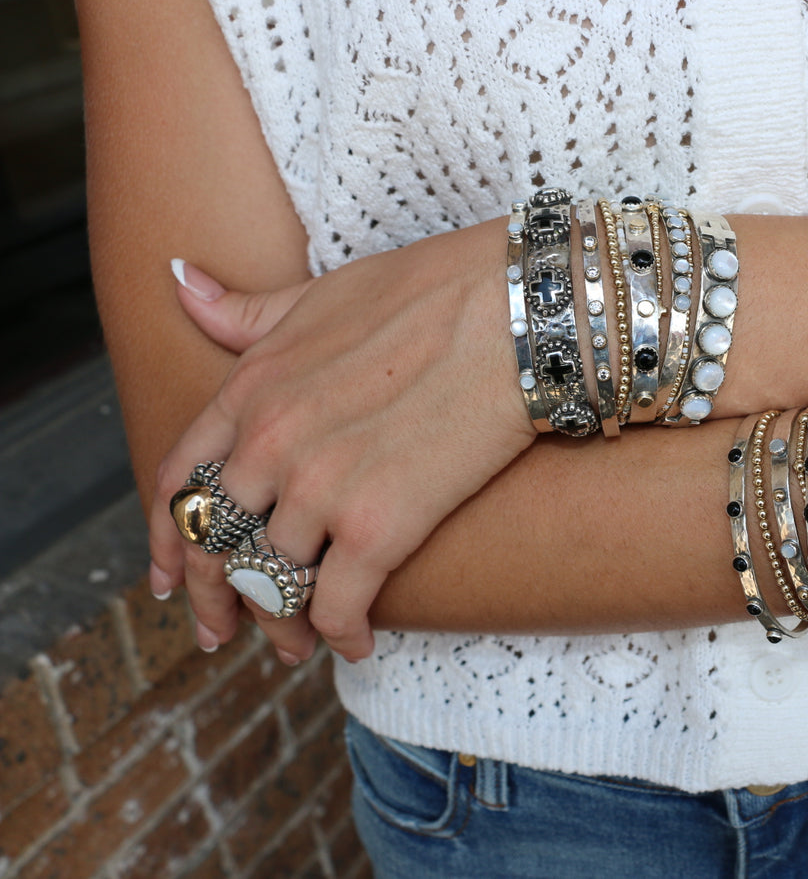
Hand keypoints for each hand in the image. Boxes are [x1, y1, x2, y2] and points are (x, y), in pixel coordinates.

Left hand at [151, 219, 535, 661]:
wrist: (519, 311)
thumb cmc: (437, 290)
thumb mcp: (322, 293)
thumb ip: (248, 312)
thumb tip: (179, 283)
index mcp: (252, 388)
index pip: (177, 481)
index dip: (169, 540)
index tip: (173, 576)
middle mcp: (271, 443)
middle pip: (216, 545)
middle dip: (215, 598)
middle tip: (220, 633)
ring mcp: (321, 488)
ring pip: (273, 583)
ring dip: (283, 625)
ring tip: (298, 645)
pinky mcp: (381, 525)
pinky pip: (337, 605)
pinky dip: (340, 635)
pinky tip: (358, 644)